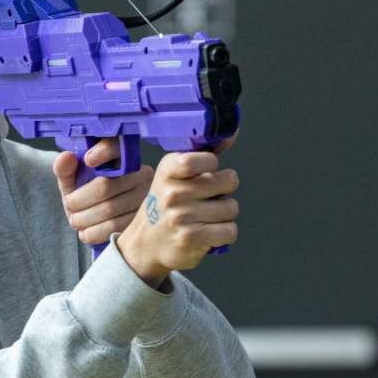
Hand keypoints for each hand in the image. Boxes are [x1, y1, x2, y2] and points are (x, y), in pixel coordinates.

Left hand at [53, 138, 153, 247]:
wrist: (98, 225)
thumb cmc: (86, 198)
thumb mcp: (72, 182)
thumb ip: (65, 169)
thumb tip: (66, 156)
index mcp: (123, 159)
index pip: (118, 147)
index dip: (104, 152)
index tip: (88, 160)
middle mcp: (141, 175)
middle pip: (105, 186)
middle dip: (79, 200)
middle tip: (70, 206)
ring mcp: (145, 198)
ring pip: (109, 208)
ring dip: (84, 218)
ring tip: (75, 221)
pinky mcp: (143, 221)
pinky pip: (115, 226)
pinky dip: (94, 232)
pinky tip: (86, 232)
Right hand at [117, 129, 240, 278]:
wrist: (145, 245)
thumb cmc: (166, 206)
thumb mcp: (175, 176)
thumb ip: (203, 156)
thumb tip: (232, 133)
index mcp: (168, 169)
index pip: (208, 158)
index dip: (214, 167)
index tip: (204, 175)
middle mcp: (173, 191)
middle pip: (229, 181)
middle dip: (224, 192)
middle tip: (206, 200)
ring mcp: (181, 215)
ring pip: (231, 208)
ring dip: (223, 215)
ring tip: (204, 219)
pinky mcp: (191, 237)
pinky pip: (230, 230)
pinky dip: (224, 234)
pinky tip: (207, 234)